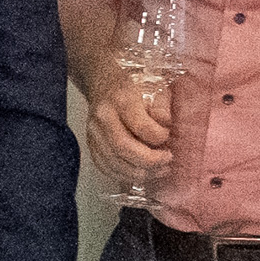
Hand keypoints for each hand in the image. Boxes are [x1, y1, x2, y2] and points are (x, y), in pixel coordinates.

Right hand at [79, 74, 170, 189]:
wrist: (102, 84)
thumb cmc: (133, 88)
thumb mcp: (154, 89)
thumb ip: (162, 108)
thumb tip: (165, 125)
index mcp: (121, 100)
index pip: (140, 125)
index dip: (158, 136)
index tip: (168, 137)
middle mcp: (103, 118)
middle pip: (123, 148)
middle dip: (150, 161)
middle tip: (168, 161)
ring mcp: (94, 133)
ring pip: (114, 162)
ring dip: (140, 173)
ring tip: (160, 171)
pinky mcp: (91, 145)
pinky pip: (106, 167)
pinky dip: (125, 176)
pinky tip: (142, 174)